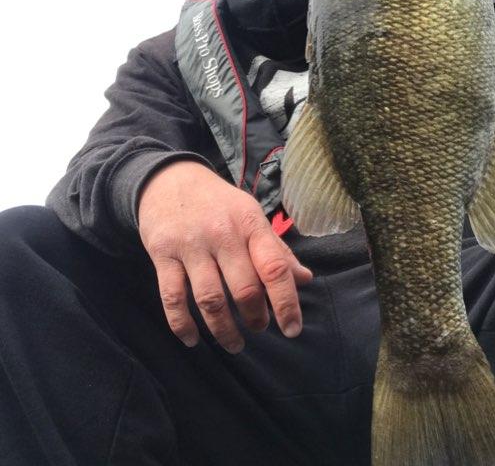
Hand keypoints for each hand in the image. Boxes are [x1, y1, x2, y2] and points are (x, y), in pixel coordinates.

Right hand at [138, 160, 312, 352]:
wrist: (169, 180)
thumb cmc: (219, 205)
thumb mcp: (250, 216)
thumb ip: (276, 249)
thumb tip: (304, 279)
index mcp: (249, 223)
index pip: (274, 267)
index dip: (286, 302)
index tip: (292, 329)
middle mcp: (221, 233)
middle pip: (244, 288)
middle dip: (255, 318)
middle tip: (258, 327)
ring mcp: (190, 244)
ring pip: (210, 299)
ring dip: (223, 330)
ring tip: (234, 343)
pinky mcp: (161, 254)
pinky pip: (173, 298)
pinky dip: (182, 325)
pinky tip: (192, 340)